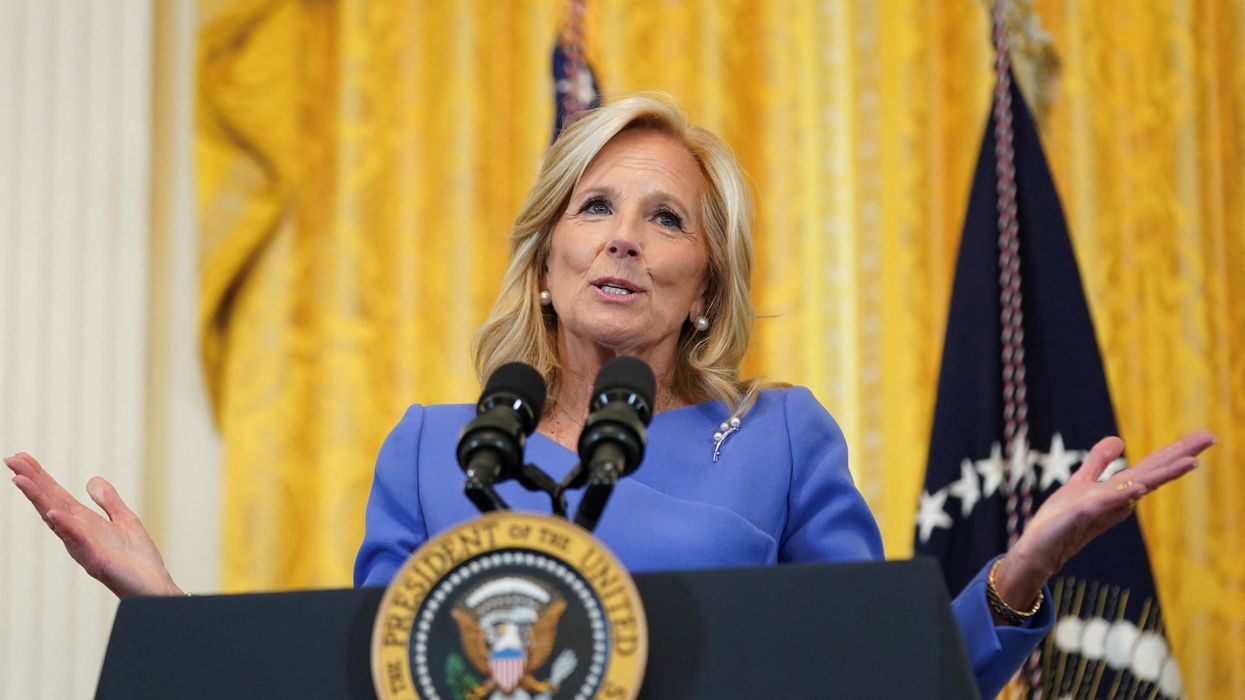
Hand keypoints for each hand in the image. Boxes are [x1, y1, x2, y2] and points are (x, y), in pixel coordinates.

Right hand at [5, 452, 182, 597]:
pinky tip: (54, 513)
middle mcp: (78, 534)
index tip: (21, 458)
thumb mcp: (124, 520)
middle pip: (50, 503)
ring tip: (21, 481)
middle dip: (32, 482)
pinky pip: (79, 542)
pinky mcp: (97, 562)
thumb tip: (91, 480)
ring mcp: (84, 548)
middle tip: (10, 460)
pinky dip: (66, 527)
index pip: (57, 495)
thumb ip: (108, 502)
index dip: (40, 477)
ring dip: (39, 500)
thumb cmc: (137, 559)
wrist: (154, 586)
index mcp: (84, 523)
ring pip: (57, 521)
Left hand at [992, 430, 1214, 616]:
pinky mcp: (1083, 514)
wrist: (1039, 548)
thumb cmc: (1060, 518)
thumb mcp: (1081, 481)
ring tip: (1192, 461)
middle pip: (1153, 472)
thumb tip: (1119, 440)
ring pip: (1138, 486)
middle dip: (1181, 455)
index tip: (1205, 435)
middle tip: (1210, 437)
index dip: (1177, 451)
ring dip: (1163, 474)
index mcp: (1119, 489)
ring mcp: (1104, 507)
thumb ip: (1099, 462)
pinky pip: (1107, 502)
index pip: (1152, 466)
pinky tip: (1140, 486)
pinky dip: (1124, 494)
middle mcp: (1117, 498)